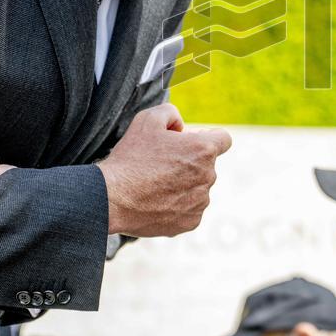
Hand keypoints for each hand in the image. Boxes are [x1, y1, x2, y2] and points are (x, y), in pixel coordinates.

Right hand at [98, 102, 230, 236]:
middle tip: (161, 162)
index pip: (224, 139)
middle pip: (206, 164)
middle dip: (189, 161)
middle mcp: (208, 176)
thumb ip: (172, 113)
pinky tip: (156, 201)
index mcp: (203, 150)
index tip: (193, 141)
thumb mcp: (148, 119)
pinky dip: (177, 205)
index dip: (209, 137)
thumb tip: (182, 127)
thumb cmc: (130, 157)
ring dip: (184, 184)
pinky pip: (190, 208)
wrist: (111, 198)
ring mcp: (200, 201)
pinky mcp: (191, 222)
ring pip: (198, 188)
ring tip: (155, 183)